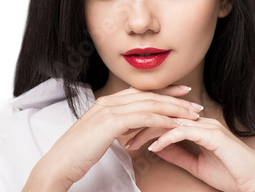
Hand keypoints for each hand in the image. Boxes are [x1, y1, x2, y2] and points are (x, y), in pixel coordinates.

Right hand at [22, 85, 202, 190]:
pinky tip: (174, 124)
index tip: (182, 93)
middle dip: (174, 98)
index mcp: (106, 102)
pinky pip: (142, 118)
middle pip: (148, 95)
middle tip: (194, 102)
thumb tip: (134, 126)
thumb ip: (118, 125)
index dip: (163, 92)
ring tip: (191, 114)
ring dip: (173, 108)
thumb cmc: (79, 153)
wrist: (60, 163)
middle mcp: (108, 102)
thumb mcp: (101, 134)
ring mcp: (108, 110)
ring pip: (148, 104)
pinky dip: (161, 120)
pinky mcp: (110, 123)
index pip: (141, 92)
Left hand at [126, 117, 254, 191]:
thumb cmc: (230, 172)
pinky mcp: (212, 135)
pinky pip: (183, 133)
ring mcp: (207, 125)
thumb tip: (157, 147)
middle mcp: (200, 120)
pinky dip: (166, 139)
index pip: (164, 116)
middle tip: (120, 134)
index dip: (142, 122)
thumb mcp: (196, 163)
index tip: (124, 132)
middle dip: (139, 123)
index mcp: (196, 124)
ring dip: (148, 130)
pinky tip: (153, 147)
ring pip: (170, 121)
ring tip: (131, 141)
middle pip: (163, 114)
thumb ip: (177, 153)